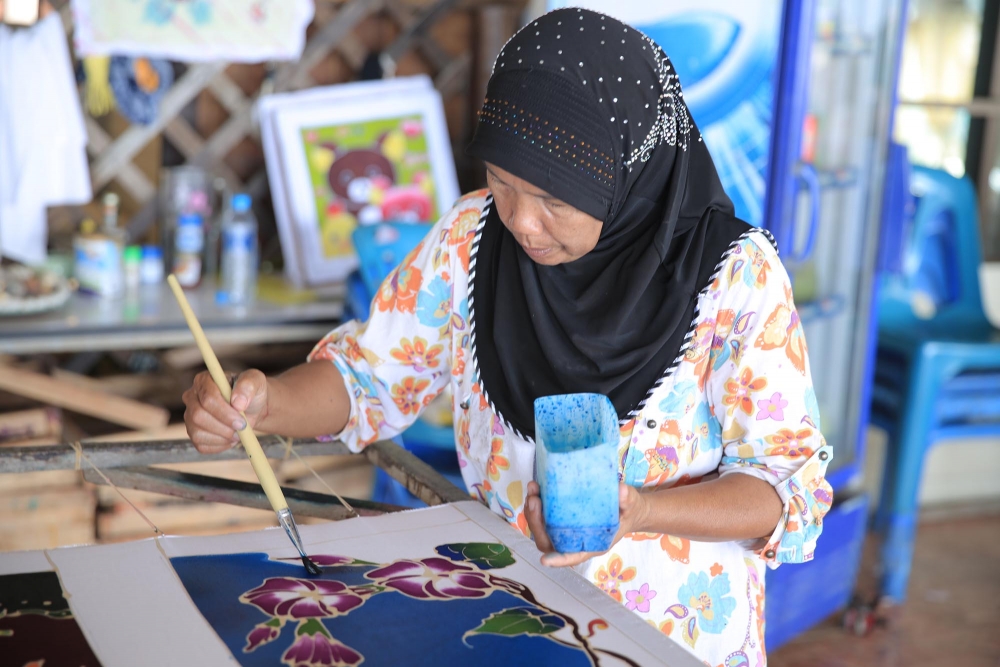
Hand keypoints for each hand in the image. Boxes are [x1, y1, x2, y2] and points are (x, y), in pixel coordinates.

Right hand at [182, 369, 268, 453]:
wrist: (251, 408)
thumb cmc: (251, 392)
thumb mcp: (255, 381)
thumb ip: (248, 386)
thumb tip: (238, 403)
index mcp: (204, 380)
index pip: (208, 398)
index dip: (224, 413)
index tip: (242, 421)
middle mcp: (191, 397)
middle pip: (198, 416)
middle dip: (223, 427)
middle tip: (241, 429)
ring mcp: (190, 415)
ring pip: (197, 433)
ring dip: (222, 437)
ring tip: (238, 433)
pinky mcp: (193, 432)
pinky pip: (201, 445)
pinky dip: (219, 446)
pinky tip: (230, 438)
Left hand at [524, 480, 648, 567]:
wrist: (627, 507)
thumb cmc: (628, 511)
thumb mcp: (632, 505)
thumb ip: (627, 500)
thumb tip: (620, 491)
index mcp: (593, 544)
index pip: (573, 556)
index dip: (558, 559)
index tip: (545, 560)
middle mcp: (575, 540)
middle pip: (549, 542)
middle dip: (538, 524)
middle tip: (535, 501)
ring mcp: (566, 530)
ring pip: (542, 529)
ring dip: (532, 512)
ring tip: (533, 490)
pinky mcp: (561, 518)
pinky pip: (543, 516)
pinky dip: (536, 505)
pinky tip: (536, 488)